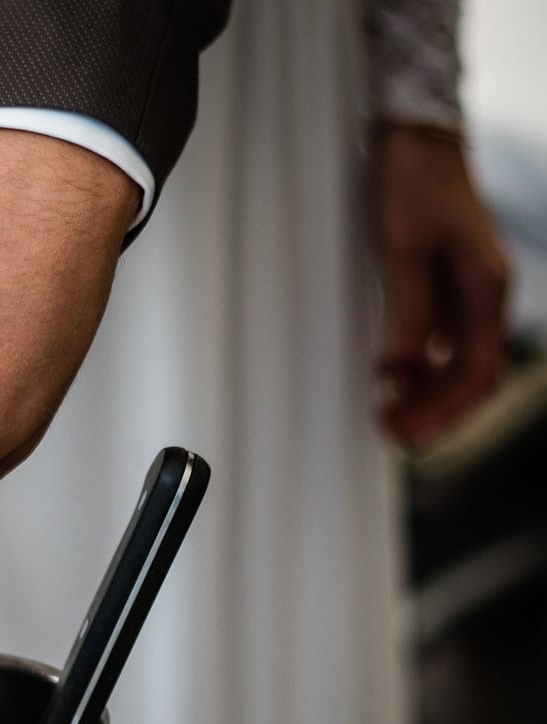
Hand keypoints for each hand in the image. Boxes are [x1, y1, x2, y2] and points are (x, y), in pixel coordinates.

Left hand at [367, 124, 510, 445]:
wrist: (414, 138)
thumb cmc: (411, 184)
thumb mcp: (402, 251)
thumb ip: (407, 313)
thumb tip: (398, 371)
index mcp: (486, 290)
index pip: (477, 372)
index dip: (443, 410)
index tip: (405, 431)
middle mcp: (485, 296)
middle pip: (472, 375)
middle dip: (435, 411)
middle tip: (391, 433)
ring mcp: (469, 291)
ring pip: (458, 362)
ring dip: (427, 393)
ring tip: (387, 414)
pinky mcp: (449, 284)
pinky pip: (444, 341)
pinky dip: (421, 366)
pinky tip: (392, 378)